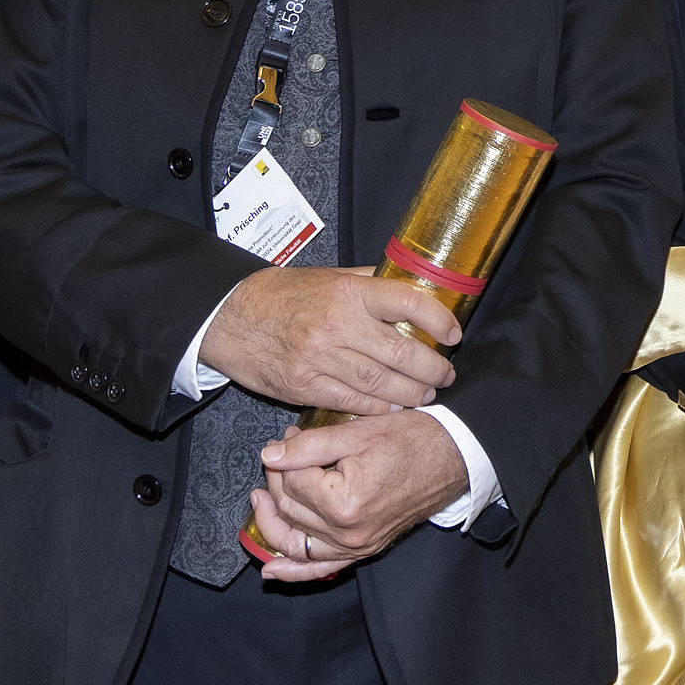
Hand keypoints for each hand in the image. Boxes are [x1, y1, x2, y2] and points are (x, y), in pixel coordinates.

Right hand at [198, 266, 459, 417]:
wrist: (230, 317)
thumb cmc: (283, 294)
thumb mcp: (329, 277)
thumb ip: (370, 283)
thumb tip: (412, 285)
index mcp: (348, 293)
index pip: (408, 304)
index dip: (438, 320)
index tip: (453, 333)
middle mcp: (337, 325)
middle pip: (400, 353)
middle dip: (432, 367)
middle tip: (446, 372)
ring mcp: (319, 359)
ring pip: (380, 383)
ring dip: (412, 392)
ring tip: (428, 392)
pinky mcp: (303, 386)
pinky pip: (351, 402)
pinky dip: (378, 407)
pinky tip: (395, 407)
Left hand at [249, 412, 467, 582]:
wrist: (455, 456)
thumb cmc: (415, 439)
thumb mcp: (359, 432)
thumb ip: (310, 446)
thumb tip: (270, 454)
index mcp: (345, 501)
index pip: (294, 481)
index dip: (286, 454)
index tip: (290, 434)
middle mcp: (348, 532)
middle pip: (291, 510)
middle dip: (278, 480)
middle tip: (282, 454)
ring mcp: (357, 546)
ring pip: (297, 542)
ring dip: (272, 524)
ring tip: (260, 500)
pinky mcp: (365, 550)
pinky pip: (322, 568)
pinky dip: (295, 572)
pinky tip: (271, 571)